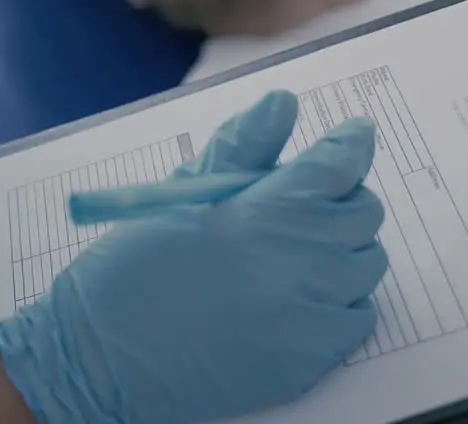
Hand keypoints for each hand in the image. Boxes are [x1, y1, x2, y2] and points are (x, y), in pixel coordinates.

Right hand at [0, 91, 387, 423]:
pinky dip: (340, 304)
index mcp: (267, 211)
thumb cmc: (132, 270)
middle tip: (300, 205)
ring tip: (292, 257)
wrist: (100, 359)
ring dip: (341, 252)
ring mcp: (310, 317)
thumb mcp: (181, 195)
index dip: (348, 145)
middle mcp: (302, 262)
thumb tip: (283, 103)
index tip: (351, 137)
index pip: (339, 164)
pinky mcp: (309, 364)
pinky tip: (296, 301)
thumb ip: (242, 147)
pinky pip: (358, 320)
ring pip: (367, 265)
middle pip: (363, 212)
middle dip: (339, 200)